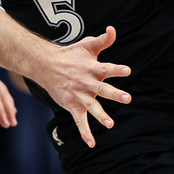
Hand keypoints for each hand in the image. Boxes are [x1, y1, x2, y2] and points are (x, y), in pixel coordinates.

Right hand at [34, 26, 131, 147]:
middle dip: (115, 94)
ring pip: (92, 107)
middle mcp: (87, 82)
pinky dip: (85, 133)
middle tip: (127, 98)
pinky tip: (91, 143)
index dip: (117, 69)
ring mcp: (79, 95)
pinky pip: (79, 121)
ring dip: (101, 116)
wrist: (46, 65)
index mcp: (92, 68)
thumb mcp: (87, 45)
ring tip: (110, 124)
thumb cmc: (71, 55)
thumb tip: (113, 29)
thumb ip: (103, 40)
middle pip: (102, 89)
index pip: (107, 68)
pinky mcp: (73, 106)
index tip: (127, 70)